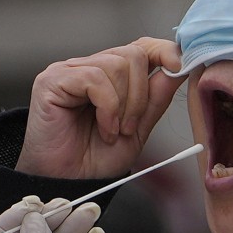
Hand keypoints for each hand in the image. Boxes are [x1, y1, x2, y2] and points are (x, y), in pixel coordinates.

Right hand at [17, 38, 185, 177]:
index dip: (163, 52)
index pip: (141, 47)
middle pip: (133, 54)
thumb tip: (180, 67)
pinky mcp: (52, 80)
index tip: (180, 66)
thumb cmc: (97, 160)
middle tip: (130, 127)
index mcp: (110, 76)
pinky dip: (107, 108)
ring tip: (113, 132)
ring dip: (124, 106)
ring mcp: (69, 71)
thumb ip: (156, 97)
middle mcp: (89, 67)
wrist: (70, 184)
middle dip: (141, 96)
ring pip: (116, 65)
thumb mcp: (139, 128)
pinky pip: (94, 79)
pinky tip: (103, 129)